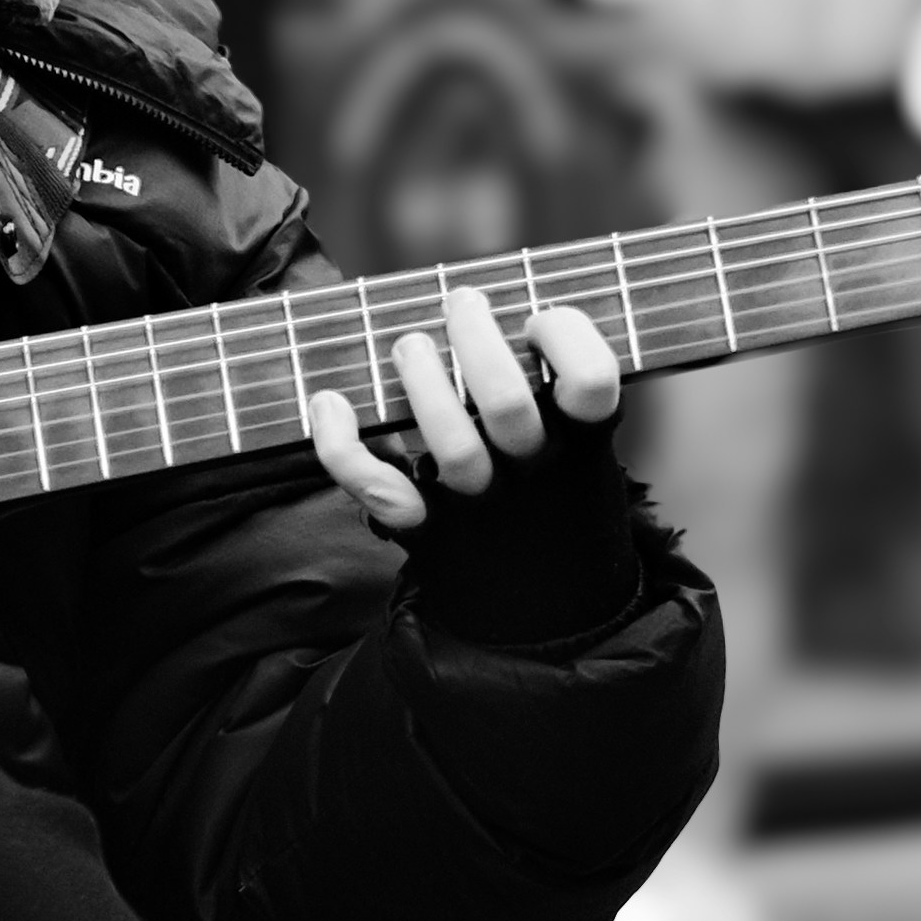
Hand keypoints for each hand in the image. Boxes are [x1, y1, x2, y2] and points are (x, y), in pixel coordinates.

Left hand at [306, 287, 623, 537]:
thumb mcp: (583, 448)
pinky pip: (376, 488)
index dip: (563, 335)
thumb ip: (557, 389)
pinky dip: (340, 443)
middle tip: (462, 305)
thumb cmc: (557, 503)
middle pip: (506, 404)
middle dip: (472, 337)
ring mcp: (480, 506)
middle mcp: (534, 476)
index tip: (538, 320)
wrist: (547, 616)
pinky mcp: (427, 532)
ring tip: (412, 345)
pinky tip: (329, 402)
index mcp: (583, 446)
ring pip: (450, 447)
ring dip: (420, 380)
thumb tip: (516, 311)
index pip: (592, 383)